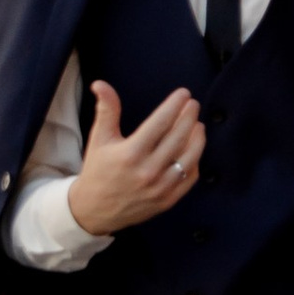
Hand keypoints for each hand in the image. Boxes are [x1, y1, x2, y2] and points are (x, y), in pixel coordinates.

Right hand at [65, 81, 203, 235]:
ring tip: (198, 125)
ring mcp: (160, 188)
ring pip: (189, 158)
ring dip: (197, 139)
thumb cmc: (98, 170)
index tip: (184, 94)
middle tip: (193, 105)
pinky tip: (194, 148)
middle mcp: (148, 171)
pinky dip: (194, 161)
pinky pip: (189, 178)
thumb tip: (101, 84)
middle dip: (189, 117)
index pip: (160, 123)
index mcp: (130, 154)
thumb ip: (106, 110)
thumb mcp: (100, 139)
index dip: (174, 105)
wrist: (95, 210)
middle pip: (178, 138)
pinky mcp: (167, 200)